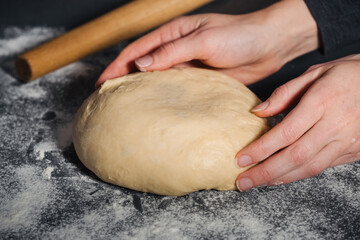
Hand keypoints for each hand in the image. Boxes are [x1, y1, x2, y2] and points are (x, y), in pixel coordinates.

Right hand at [96, 0, 318, 87]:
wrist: (270, 45)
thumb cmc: (240, 35)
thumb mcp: (204, 40)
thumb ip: (172, 51)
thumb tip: (141, 64)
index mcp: (174, 34)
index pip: (138, 49)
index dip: (118, 64)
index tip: (103, 82)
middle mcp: (178, 49)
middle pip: (144, 65)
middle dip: (125, 79)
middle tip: (110, 98)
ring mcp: (189, 65)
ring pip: (159, 79)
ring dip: (143, 90)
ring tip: (128, 106)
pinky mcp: (201, 79)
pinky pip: (178, 89)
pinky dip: (165, 97)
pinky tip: (158, 108)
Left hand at [235, 54, 359, 190]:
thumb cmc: (346, 74)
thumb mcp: (315, 73)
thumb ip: (285, 92)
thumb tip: (257, 111)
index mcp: (322, 101)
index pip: (286, 132)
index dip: (261, 149)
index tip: (240, 159)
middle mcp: (336, 124)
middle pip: (295, 156)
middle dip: (266, 171)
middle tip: (244, 181)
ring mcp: (347, 140)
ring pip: (310, 166)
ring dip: (281, 178)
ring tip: (258, 182)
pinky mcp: (354, 150)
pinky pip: (323, 167)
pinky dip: (299, 174)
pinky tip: (283, 176)